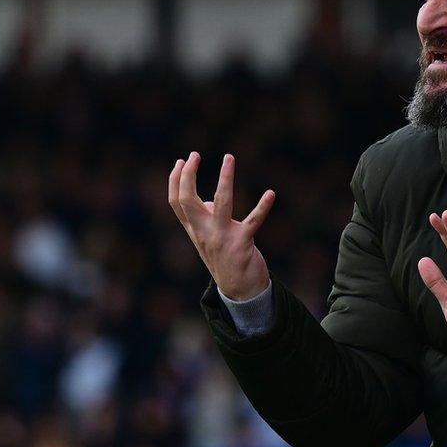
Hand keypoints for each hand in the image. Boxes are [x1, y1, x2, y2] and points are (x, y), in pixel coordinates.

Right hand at [168, 152, 275, 300]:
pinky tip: (271, 193)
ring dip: (225, 178)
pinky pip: (254, 221)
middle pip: (187, 201)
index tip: (182, 161)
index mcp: (195, 230)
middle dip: (188, 176)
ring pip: (221, 202)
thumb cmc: (225, 259)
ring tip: (229, 158)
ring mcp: (223, 237)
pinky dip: (263, 206)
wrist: (239, 291)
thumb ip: (205, 219)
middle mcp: (204, 233)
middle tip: (194, 155)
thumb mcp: (209, 239)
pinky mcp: (243, 243)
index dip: (175, 181)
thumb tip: (208, 201)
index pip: (176, 203)